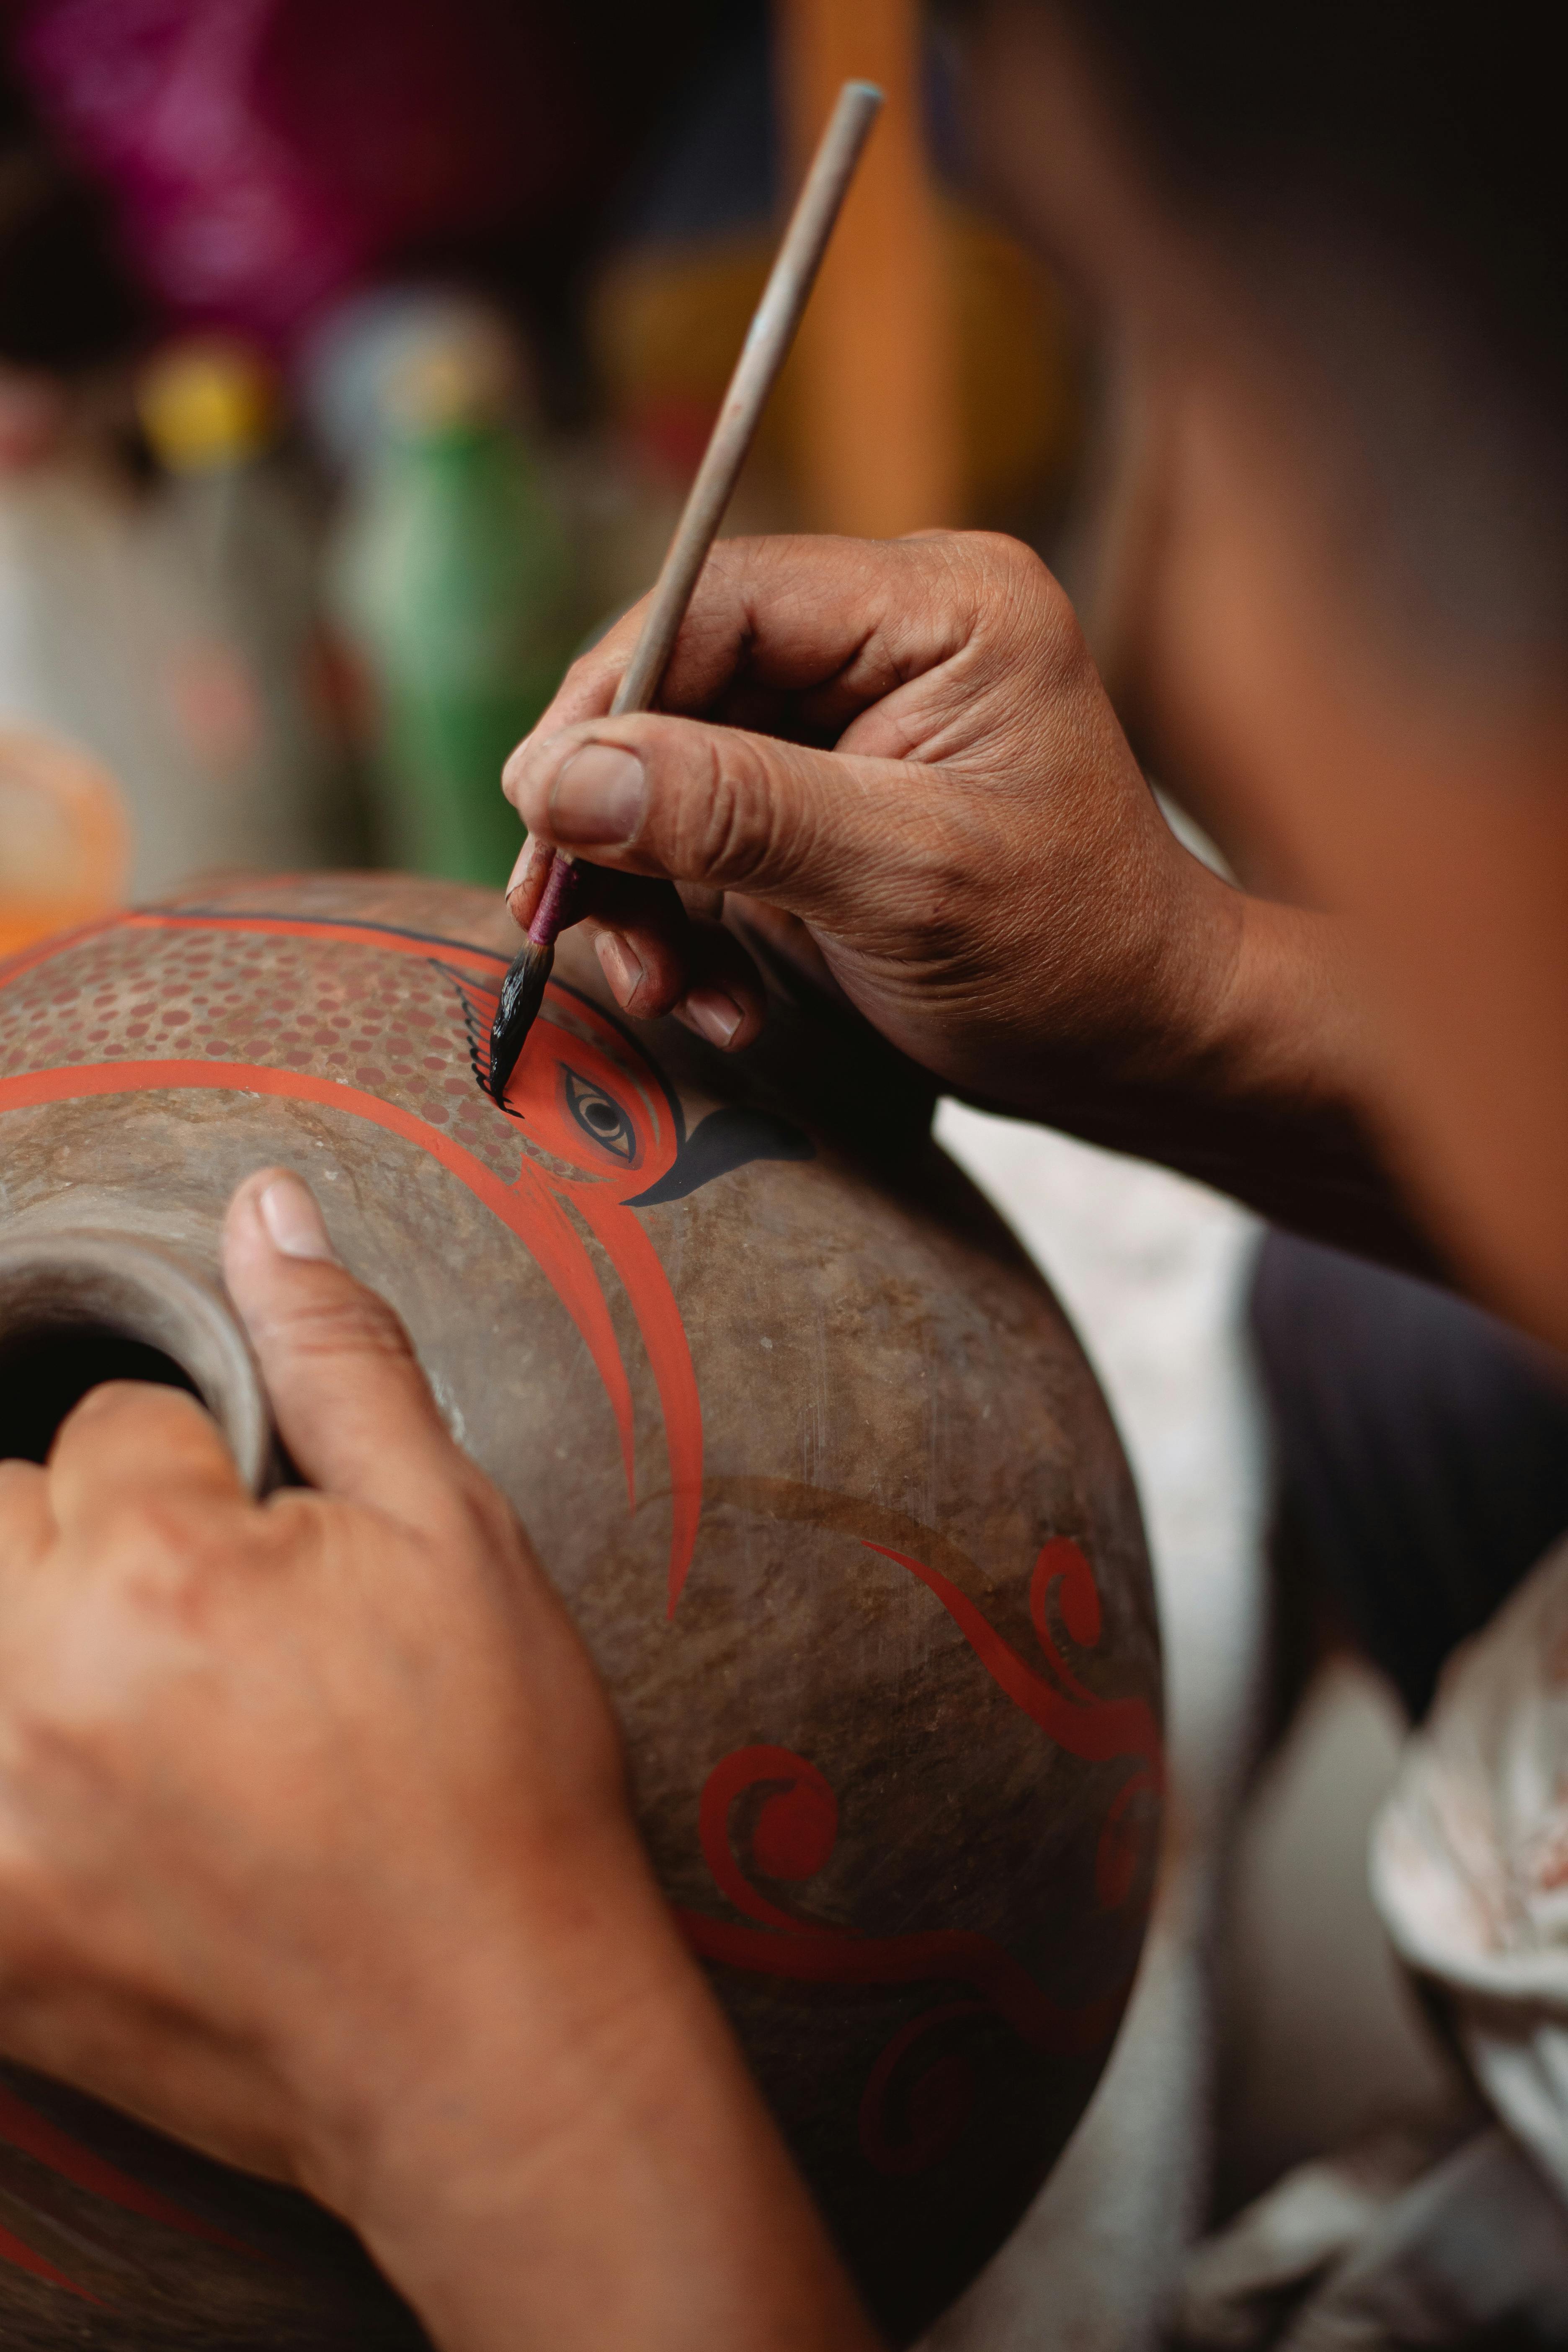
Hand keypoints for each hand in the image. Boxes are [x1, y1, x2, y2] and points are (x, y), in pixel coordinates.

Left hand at [0, 1171, 878, 2351]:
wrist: (493, 2039)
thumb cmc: (495, 1782)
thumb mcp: (456, 1536)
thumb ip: (340, 1358)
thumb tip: (265, 1209)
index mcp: (162, 1570)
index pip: (115, 1420)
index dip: (203, 1457)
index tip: (264, 1532)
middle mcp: (39, 1694)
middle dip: (87, 1529)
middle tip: (199, 1612)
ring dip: (38, 1639)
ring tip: (148, 1695)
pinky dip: (21, 1774)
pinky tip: (108, 1792)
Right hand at [504, 531, 1440, 1269]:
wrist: (1139, 1047)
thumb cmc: (1073, 958)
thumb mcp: (907, 882)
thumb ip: (736, 814)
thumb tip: (560, 776)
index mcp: (937, 604)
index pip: (716, 598)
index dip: (608, 698)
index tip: (538, 810)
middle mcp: (886, 638)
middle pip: (676, 684)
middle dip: (615, 815)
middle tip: (565, 918)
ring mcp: (847, 722)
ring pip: (669, 771)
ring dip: (643, 891)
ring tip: (669, 989)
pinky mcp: (818, 801)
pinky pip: (700, 839)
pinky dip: (686, 924)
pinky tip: (720, 1000)